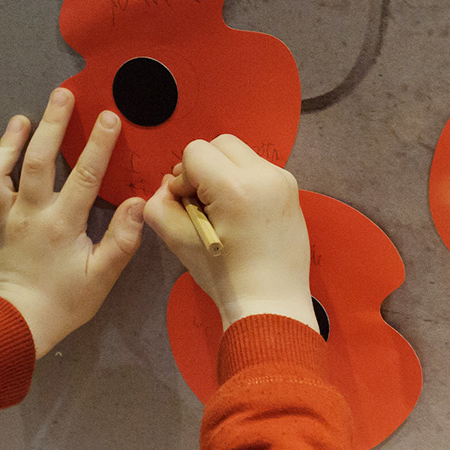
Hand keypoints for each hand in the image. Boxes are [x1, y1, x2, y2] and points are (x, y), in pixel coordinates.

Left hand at [0, 87, 146, 358]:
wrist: (16, 326)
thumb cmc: (64, 302)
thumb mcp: (102, 277)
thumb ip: (122, 240)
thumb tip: (140, 203)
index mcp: (63, 224)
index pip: (86, 175)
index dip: (99, 142)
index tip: (108, 115)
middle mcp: (29, 214)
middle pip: (38, 160)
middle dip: (52, 123)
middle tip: (62, 94)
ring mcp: (0, 219)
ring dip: (6, 143)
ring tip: (20, 121)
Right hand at [144, 135, 317, 332]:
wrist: (272, 305)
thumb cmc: (226, 277)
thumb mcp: (178, 241)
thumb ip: (159, 205)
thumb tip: (168, 186)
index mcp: (237, 186)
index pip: (195, 152)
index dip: (182, 178)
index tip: (188, 208)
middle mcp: (265, 175)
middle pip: (219, 144)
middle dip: (203, 168)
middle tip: (200, 204)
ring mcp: (283, 180)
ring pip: (239, 153)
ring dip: (222, 172)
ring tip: (220, 210)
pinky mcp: (291, 189)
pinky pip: (256, 168)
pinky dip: (241, 181)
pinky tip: (239, 214)